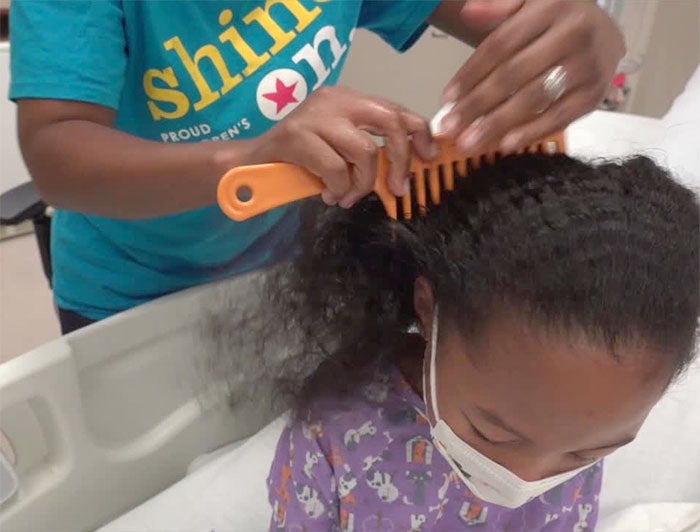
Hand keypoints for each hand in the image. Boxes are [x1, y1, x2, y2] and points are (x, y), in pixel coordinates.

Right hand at [252, 86, 434, 207]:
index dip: (419, 133)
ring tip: (348, 197)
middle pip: (389, 123)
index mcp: (349, 99)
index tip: (428, 158)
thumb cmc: (301, 159)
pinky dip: (339, 189)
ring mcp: (316, 115)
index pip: (396, 109)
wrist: (253, 161)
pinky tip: (331, 196)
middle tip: (397, 188)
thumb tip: (404, 171)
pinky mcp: (297, 136)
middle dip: (400, 160)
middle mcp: (336, 100)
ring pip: (365, 151)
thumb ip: (368, 149)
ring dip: (362, 183)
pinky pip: (336, 169)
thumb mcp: (340, 149)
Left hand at [440, 0, 624, 153]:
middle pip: (514, 74)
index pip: (502, 44)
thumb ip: (498, 6)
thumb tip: (467, 13)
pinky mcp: (594, 95)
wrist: (605, 32)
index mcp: (551, 7)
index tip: (447, 97)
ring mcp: (587, 67)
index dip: (472, 72)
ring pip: (534, 99)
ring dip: (497, 124)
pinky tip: (504, 145)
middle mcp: (573, 35)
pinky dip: (530, 133)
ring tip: (469, 143)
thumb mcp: (529, 1)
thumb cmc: (557, 20)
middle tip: (449, 128)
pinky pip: (558, 118)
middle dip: (477, 105)